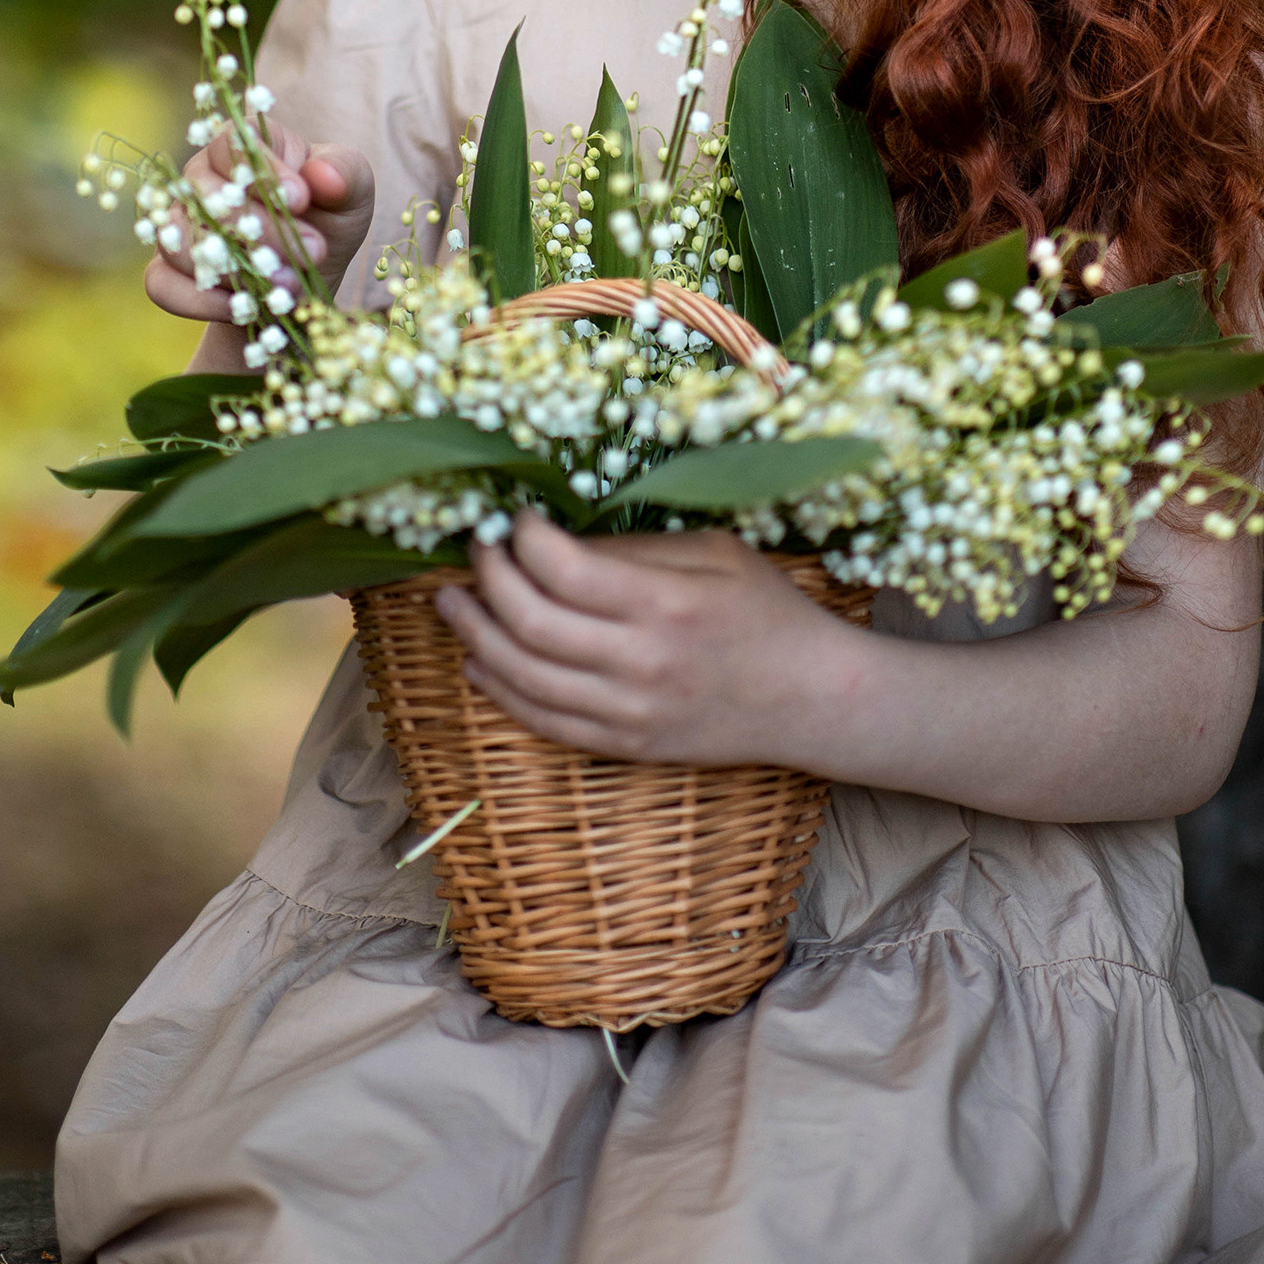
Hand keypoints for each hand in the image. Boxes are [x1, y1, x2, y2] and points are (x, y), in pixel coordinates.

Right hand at [143, 123, 373, 336]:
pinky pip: (162, 283)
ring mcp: (179, 223)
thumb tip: (322, 175)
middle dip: (261, 229)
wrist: (305, 280)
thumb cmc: (328, 219)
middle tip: (311, 252)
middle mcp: (201, 177)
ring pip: (179, 239)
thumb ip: (345, 174)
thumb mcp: (352, 194)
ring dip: (234, 268)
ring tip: (288, 285)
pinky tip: (244, 307)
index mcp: (245, 145)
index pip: (233, 141)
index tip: (301, 200)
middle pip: (205, 193)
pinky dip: (201, 300)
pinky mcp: (168, 270)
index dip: (263, 170)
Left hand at [436, 514, 856, 767]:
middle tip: (475, 550)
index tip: (513, 518)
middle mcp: (642, 663)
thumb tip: (557, 543)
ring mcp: (632, 712)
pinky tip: (478, 663)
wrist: (812, 697)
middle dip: (488, 579)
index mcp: (667, 603)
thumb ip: (634, 548)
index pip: (565, 570)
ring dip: (476, 636)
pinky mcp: (628, 745)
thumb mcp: (714, 552)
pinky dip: (503, 693)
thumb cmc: (767, 610)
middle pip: (532, 624)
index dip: (523, 539)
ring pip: (526, 678)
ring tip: (452, 603)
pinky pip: (547, 723)